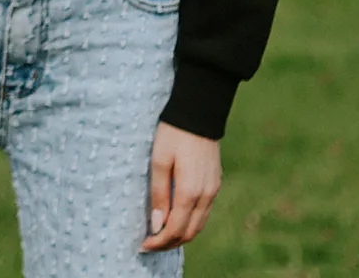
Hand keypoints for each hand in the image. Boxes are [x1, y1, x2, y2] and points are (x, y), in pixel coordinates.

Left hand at [141, 123, 220, 251]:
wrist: (198, 114)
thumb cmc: (173, 134)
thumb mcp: (158, 161)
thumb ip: (159, 194)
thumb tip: (157, 225)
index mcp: (191, 191)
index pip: (175, 229)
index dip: (159, 242)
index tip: (142, 245)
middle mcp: (206, 195)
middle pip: (189, 232)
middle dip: (168, 243)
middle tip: (149, 244)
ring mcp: (214, 190)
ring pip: (199, 225)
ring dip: (180, 235)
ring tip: (159, 235)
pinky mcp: (215, 184)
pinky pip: (204, 213)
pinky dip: (190, 223)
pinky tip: (175, 219)